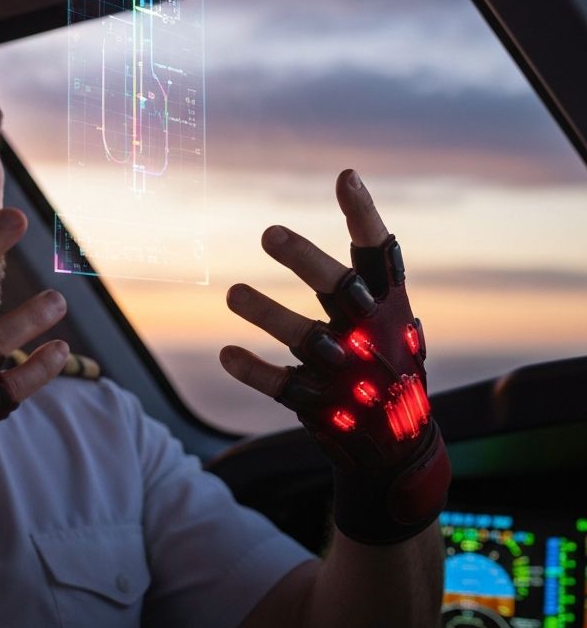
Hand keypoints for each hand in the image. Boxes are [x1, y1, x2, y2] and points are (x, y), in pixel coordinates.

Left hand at [220, 170, 449, 543]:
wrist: (399, 451)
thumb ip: (369, 274)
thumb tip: (351, 187)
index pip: (381, 255)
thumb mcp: (393, 322)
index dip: (364, 215)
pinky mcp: (322, 407)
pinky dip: (254, 371)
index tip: (345, 176)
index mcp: (391, 309)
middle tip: (268, 232)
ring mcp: (348, 374)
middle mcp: (372, 335)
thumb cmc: (389, 367)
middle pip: (340, 289)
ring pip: (306, 339)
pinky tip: (227, 354)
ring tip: (231, 293)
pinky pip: (283, 386)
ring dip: (267, 314)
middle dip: (306, 260)